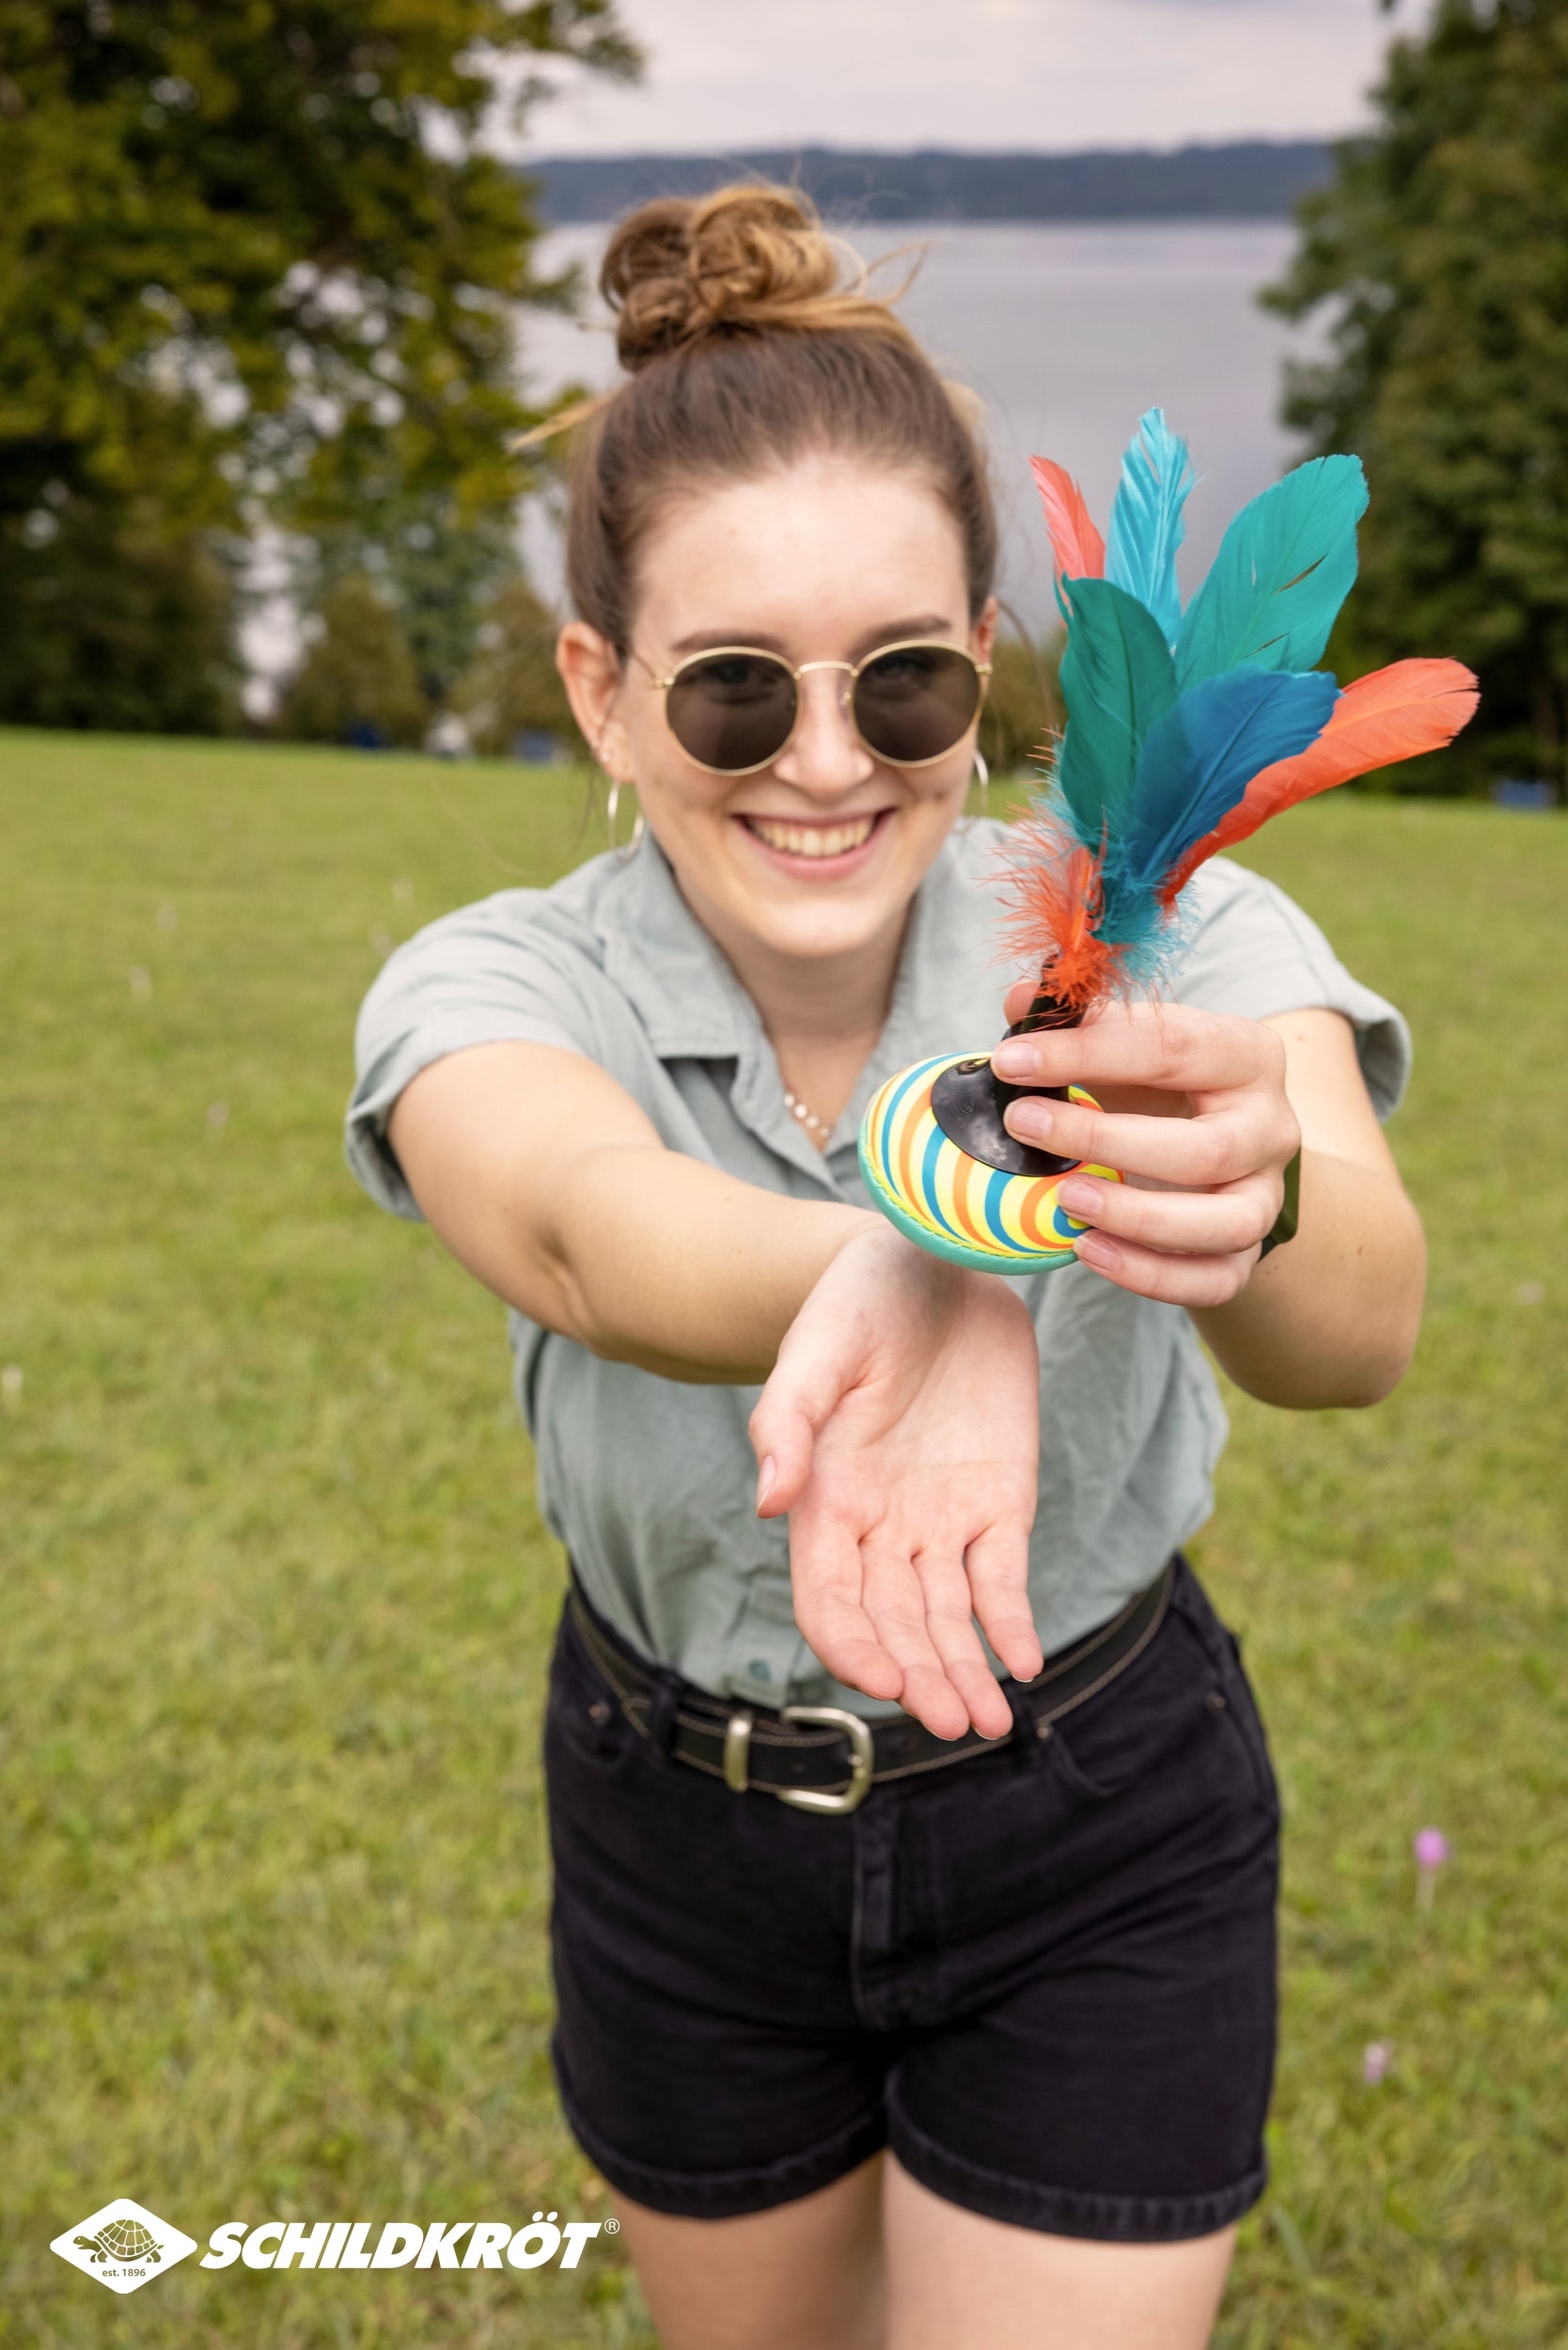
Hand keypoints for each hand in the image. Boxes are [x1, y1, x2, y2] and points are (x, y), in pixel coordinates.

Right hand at [749, 1224, 1042, 1739]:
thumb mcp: (820, 1347)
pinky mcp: (1001, 1502)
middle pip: (894, 1624)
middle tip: (956, 1724)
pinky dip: (1012, 1625)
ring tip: (991, 1725)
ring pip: (949, 1619)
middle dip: (921, 1678)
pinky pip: (1003, 1580)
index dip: (852, 1646)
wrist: (940, 1255)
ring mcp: (942, 1519)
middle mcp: (880, 1525)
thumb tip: (765, 1503)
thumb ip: (788, 1420)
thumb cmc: (861, 1298)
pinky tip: (1025, 1663)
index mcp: (826, 1499)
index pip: (829, 1600)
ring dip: (965, 1673)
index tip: (883, 1680)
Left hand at [992, 990, 1300, 1308]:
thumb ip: (1079, 1023)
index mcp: (1246, 1056)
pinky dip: (1150, 1275)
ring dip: (1140, 1219)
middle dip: (1108, 1140)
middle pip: (1207, 1148)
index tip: (1012, 1060)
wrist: (1223, 1150)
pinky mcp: (1248, 1254)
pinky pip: (1214, 1280)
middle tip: (1026, 1126)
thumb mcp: (1131, 1043)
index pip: (1171, 1048)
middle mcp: (1271, 1128)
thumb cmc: (1164, 1086)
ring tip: (1064, 1201)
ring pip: (1226, 1224)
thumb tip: (1022, 1002)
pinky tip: (1087, 1250)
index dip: (1086, 1051)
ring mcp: (1265, 1197)